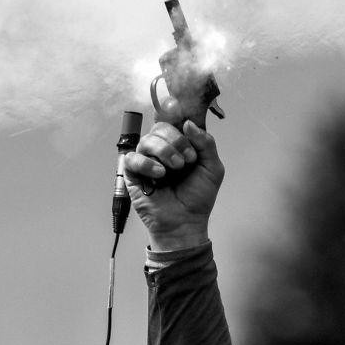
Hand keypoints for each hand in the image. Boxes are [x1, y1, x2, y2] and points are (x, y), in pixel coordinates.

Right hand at [124, 120, 224, 250]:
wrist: (186, 222)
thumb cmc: (198, 197)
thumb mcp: (212, 167)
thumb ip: (206, 143)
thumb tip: (188, 123)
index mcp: (179, 144)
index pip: (174, 122)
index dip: (181, 126)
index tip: (191, 141)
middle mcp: (161, 149)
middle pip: (160, 127)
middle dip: (175, 141)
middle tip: (186, 160)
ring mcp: (146, 160)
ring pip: (147, 140)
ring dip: (164, 151)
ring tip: (174, 169)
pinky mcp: (133, 174)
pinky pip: (132, 158)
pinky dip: (146, 163)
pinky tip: (159, 174)